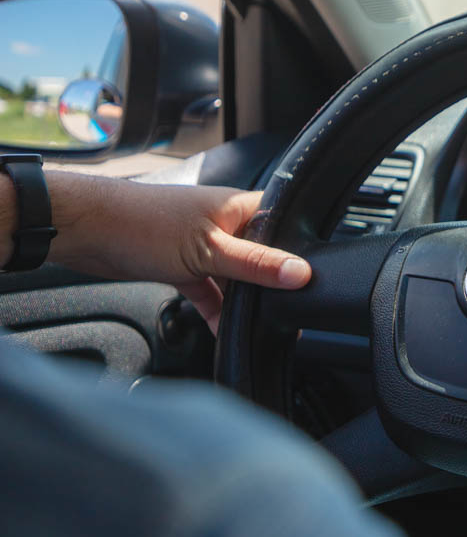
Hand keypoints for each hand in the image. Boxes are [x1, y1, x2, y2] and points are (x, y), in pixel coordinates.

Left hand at [0, 172, 310, 333]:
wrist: (83, 229)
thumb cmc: (141, 224)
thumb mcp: (209, 251)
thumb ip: (256, 265)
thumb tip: (301, 274)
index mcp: (237, 208)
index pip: (284, 223)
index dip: (301, 248)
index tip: (314, 279)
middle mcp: (223, 224)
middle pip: (262, 255)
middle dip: (272, 282)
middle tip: (288, 309)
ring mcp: (202, 245)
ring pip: (235, 276)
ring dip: (241, 299)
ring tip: (258, 324)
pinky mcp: (181, 264)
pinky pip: (209, 290)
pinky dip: (215, 308)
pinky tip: (221, 329)